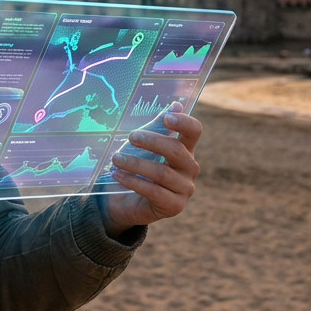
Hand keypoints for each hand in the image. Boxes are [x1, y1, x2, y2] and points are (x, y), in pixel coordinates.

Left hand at [99, 103, 202, 237]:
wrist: (126, 200)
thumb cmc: (138, 167)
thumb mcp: (144, 146)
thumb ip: (158, 127)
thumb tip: (177, 104)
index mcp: (186, 149)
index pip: (194, 131)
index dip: (184, 123)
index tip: (166, 117)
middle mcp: (190, 168)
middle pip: (177, 150)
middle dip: (152, 141)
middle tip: (131, 137)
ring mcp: (185, 188)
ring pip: (162, 172)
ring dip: (136, 164)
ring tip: (115, 159)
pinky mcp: (174, 206)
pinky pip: (154, 191)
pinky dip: (133, 181)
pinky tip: (118, 175)